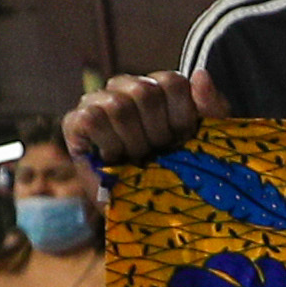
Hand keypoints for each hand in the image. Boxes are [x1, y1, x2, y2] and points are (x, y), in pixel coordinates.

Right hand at [66, 69, 213, 163]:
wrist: (153, 212)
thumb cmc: (184, 171)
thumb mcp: (210, 140)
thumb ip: (211, 105)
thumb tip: (200, 74)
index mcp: (158, 86)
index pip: (171, 82)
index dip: (180, 117)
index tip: (182, 140)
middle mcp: (126, 87)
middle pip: (144, 91)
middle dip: (157, 133)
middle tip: (157, 153)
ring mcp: (98, 102)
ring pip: (118, 105)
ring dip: (133, 142)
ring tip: (137, 159)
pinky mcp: (74, 123)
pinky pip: (90, 119)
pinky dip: (108, 144)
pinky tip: (114, 160)